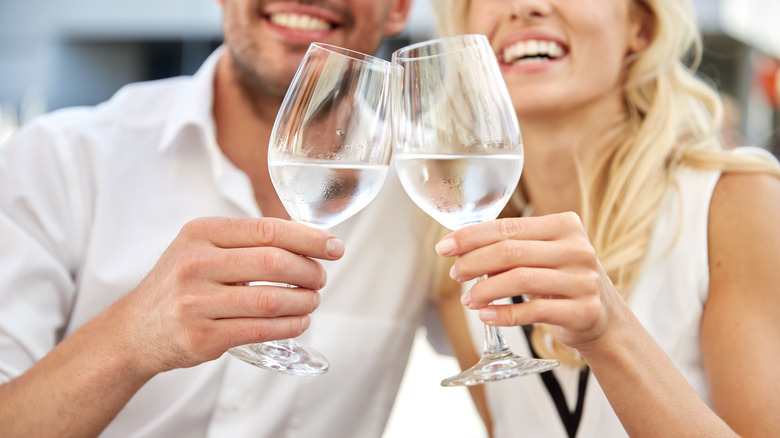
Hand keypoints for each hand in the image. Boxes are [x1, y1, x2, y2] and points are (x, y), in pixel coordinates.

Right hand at [101, 217, 344, 374]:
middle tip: (320, 278)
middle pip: (274, 263)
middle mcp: (194, 264)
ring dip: (304, 301)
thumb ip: (246, 241)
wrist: (134, 330)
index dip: (309, 238)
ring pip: (270, 300)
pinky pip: (259, 330)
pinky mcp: (201, 337)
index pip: (267, 229)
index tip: (334, 247)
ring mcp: (195, 302)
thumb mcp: (201, 248)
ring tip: (312, 300)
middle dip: (309, 271)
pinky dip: (289, 326)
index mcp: (200, 233)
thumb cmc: (180, 284)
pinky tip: (299, 322)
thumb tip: (308, 239)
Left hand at [434, 212, 624, 349]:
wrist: (603, 317)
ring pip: (521, 280)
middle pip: (511, 251)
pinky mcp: (583, 311)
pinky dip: (504, 315)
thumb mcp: (542, 255)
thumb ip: (510, 246)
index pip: (508, 227)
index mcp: (564, 225)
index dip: (471, 237)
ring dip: (486, 290)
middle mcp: (577, 249)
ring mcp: (583, 280)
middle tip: (455, 274)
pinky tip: (485, 316)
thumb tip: (459, 248)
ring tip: (468, 299)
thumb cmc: (561, 280)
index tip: (444, 247)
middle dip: (474, 262)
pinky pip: (534, 312)